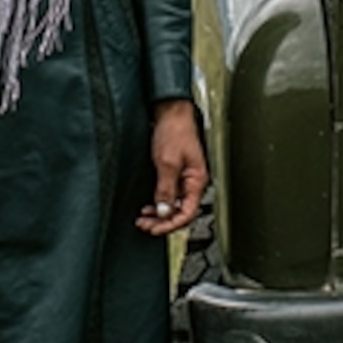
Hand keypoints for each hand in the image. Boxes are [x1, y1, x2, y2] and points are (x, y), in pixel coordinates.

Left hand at [137, 99, 207, 237]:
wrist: (171, 112)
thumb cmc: (175, 131)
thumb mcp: (167, 163)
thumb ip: (166, 189)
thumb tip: (164, 211)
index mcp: (197, 181)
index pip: (188, 213)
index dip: (171, 224)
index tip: (155, 229)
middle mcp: (193, 182)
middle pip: (181, 212)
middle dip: (163, 221)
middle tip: (145, 225)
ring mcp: (184, 178)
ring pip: (174, 205)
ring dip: (159, 214)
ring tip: (144, 218)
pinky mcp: (175, 174)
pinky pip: (170, 196)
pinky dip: (159, 203)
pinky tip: (149, 206)